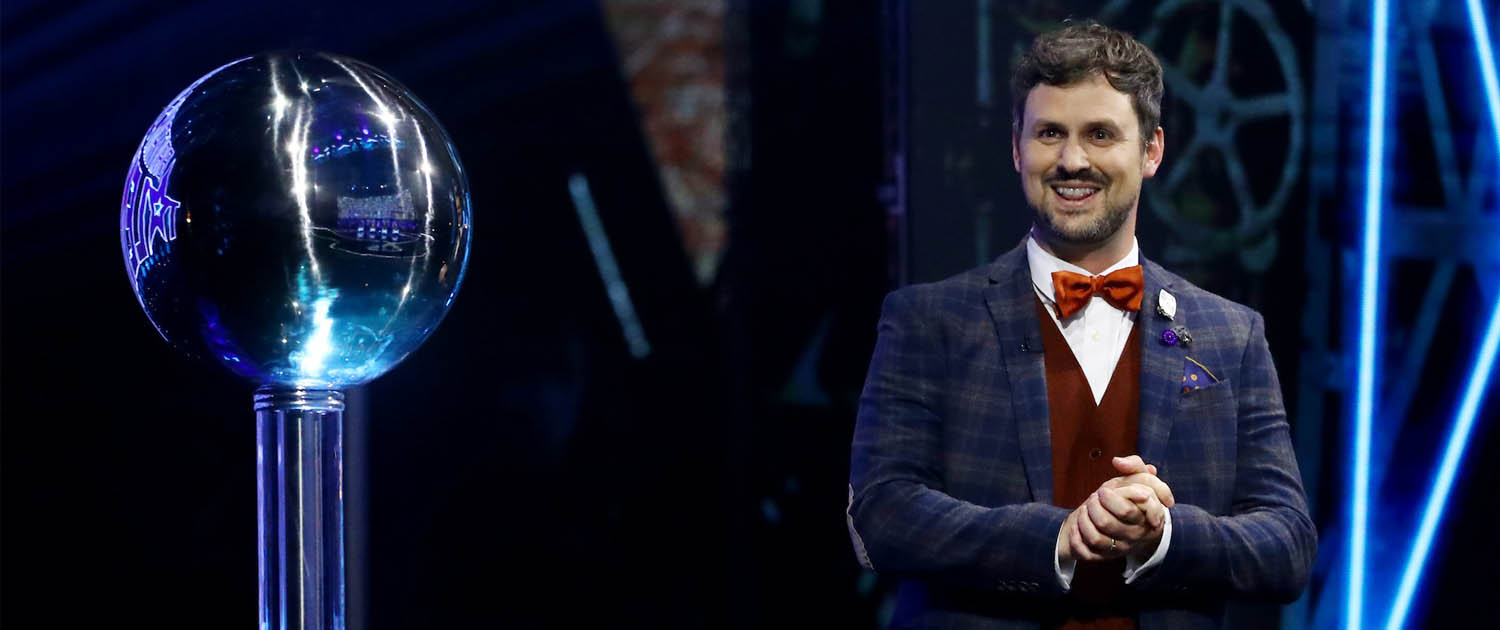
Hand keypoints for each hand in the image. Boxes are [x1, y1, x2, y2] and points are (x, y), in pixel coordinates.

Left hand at [1057, 456, 1171, 562]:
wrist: (1126, 523)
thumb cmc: (1131, 497)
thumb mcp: (1137, 478)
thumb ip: (1135, 465)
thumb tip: (1117, 461)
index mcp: (1145, 518)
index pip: (1127, 511)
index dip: (1110, 498)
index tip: (1103, 491)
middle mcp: (1133, 536)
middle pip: (1106, 523)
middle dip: (1093, 506)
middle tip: (1093, 498)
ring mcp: (1119, 548)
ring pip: (1095, 538)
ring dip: (1083, 520)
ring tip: (1084, 510)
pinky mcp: (1103, 557)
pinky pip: (1086, 552)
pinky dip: (1076, 539)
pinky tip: (1076, 527)